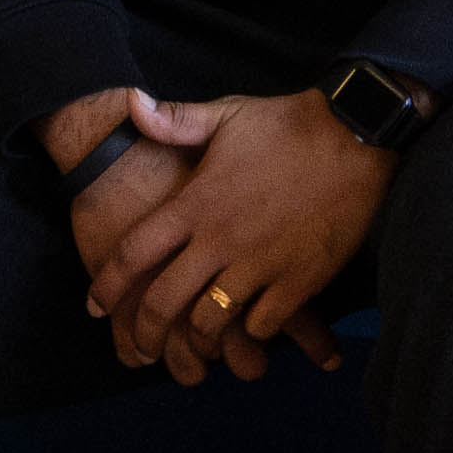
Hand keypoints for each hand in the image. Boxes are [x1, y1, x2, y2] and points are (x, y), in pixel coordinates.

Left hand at [75, 90, 391, 382]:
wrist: (358, 137)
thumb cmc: (291, 124)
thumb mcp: (227, 114)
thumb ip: (175, 120)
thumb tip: (130, 104)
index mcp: (196, 203)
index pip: (134, 252)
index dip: (107, 285)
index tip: (94, 306)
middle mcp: (220, 240)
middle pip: (164, 301)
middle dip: (145, 332)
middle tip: (140, 347)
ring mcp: (259, 265)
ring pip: (210, 321)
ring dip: (199, 336)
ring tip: (197, 344)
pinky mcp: (298, 281)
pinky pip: (263, 325)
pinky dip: (252, 331)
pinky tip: (251, 326)